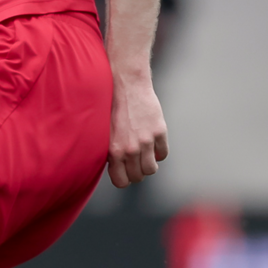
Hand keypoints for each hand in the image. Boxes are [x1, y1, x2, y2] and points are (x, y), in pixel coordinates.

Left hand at [108, 73, 168, 187]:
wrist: (126, 85)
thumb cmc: (111, 108)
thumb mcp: (104, 133)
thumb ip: (110, 153)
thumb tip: (115, 169)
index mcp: (113, 151)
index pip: (122, 182)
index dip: (124, 178)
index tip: (125, 171)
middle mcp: (130, 149)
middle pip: (138, 176)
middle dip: (136, 171)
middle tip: (135, 161)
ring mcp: (146, 141)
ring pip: (152, 169)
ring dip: (149, 164)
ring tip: (145, 155)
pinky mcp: (159, 132)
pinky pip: (163, 154)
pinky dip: (159, 152)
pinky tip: (153, 144)